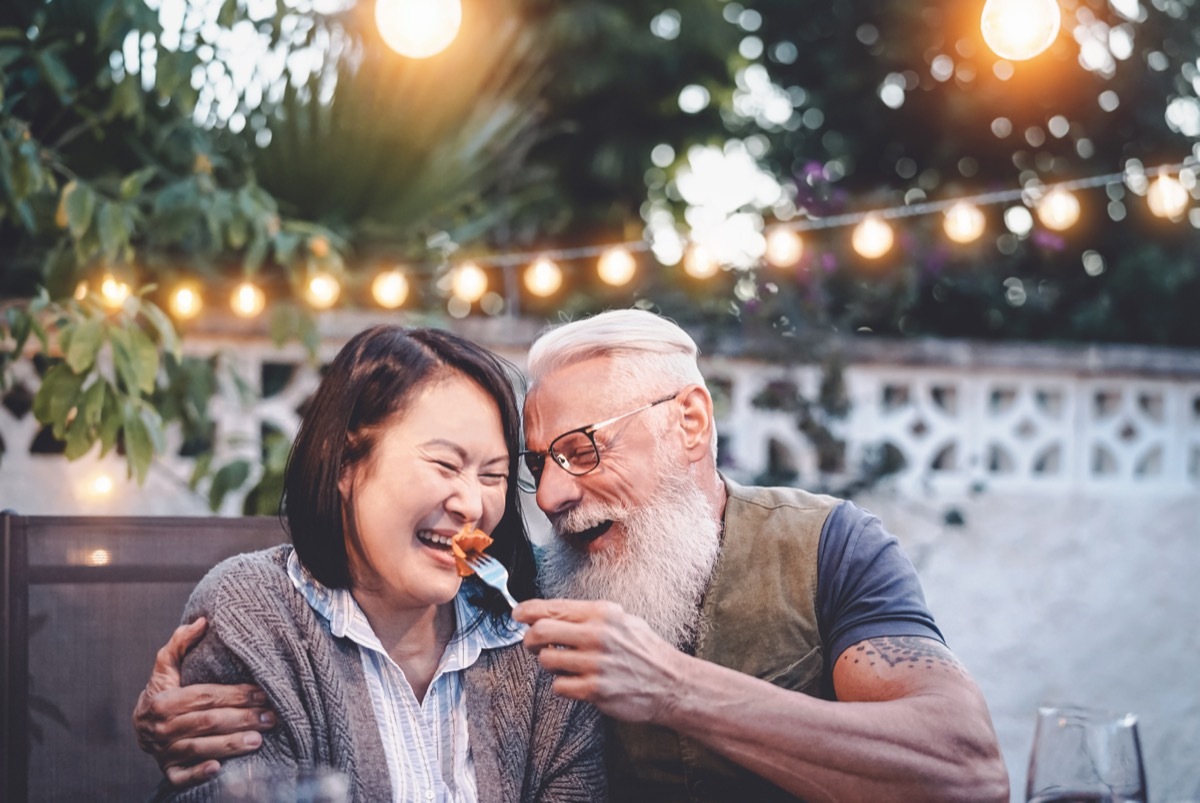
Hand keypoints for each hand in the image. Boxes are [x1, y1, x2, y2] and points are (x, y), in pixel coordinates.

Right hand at [131, 617, 275, 787]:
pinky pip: (181, 776)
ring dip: (230, 744)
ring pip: (199, 748)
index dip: (234, 694)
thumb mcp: (166, 666)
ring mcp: (164, 751)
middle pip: (207, 722)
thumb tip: (203, 621)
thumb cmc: (163, 690)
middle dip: (241, 719)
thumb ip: (181, 643)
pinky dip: (198, 773)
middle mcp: (162, 728)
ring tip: (259, 739)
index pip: (204, 696)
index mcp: (164, 700)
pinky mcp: (169, 770)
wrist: (141, 725)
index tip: (262, 692)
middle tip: (271, 717)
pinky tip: (218, 768)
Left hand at [513, 598, 687, 723]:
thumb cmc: (645, 651)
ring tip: (565, 665)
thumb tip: (550, 612)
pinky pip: (558, 686)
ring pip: (546, 660)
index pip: (553, 607)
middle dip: (530, 639)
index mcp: (602, 613)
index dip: (527, 611)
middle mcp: (597, 635)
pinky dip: (562, 685)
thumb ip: (588, 616)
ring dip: (549, 664)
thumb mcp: (622, 620)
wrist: (671, 683)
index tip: (517, 614)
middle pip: (541, 631)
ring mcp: (595, 663)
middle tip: (533, 644)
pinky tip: (577, 682)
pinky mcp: (595, 690)